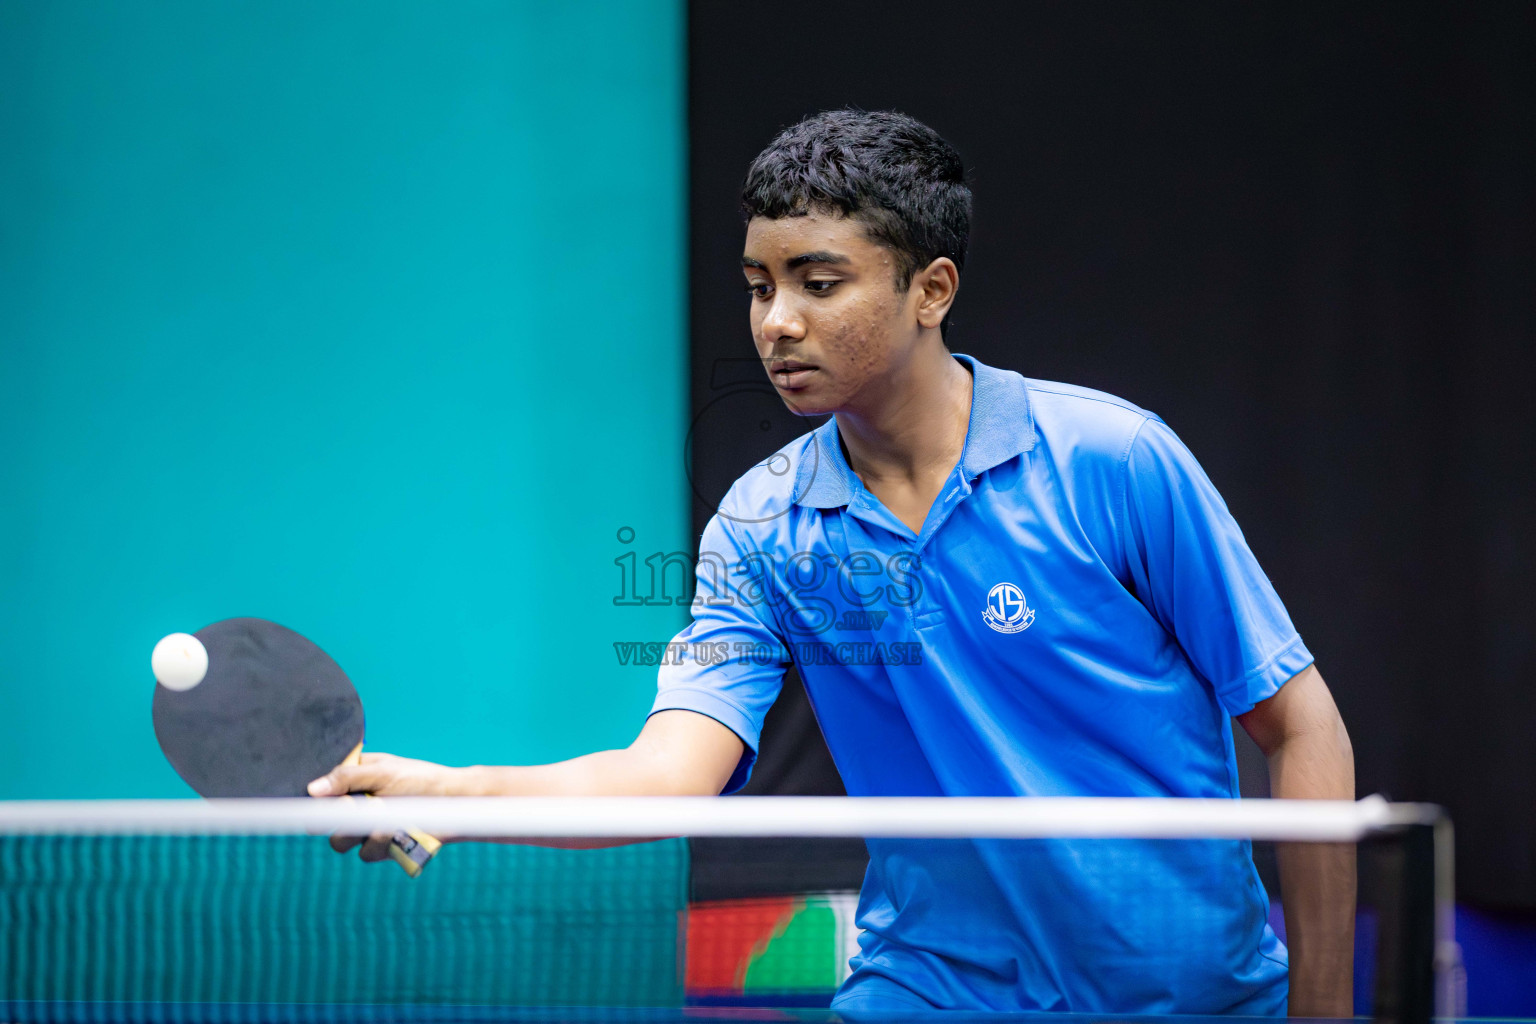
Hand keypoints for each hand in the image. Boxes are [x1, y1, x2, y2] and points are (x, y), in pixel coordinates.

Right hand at [307, 751, 460, 862]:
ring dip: (361, 832)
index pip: (319, 794)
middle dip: (341, 818)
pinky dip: (381, 844)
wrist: (454, 803)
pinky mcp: (381, 848)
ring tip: (386, 821)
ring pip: (341, 841)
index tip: (339, 801)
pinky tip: (399, 832)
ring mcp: (366, 828)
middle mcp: (355, 806)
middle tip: (364, 808)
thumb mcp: (384, 772)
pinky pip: (366, 854)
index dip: (320, 802)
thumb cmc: (421, 779)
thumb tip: (312, 790)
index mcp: (351, 781)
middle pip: (323, 823)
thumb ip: (348, 778)